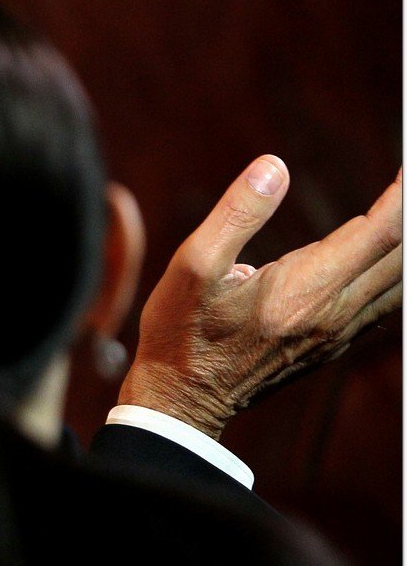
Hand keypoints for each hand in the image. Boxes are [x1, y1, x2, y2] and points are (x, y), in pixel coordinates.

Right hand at [119, 156, 401, 438]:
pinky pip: (385, 300)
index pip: (381, 231)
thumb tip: (274, 166)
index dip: (402, 194)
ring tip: (401, 209)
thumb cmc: (181, 331)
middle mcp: (334, 314)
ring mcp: (339, 333)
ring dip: (406, 243)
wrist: (183, 399)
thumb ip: (238, 214)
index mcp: (305, 291)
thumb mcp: (193, 265)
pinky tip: (390, 251)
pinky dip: (395, 268)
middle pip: (401, 255)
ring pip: (399, 280)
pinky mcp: (333, 343)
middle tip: (406, 179)